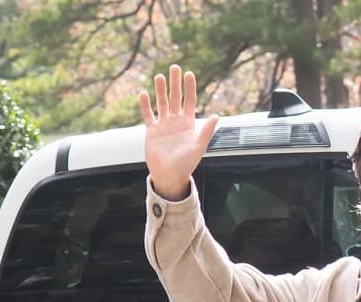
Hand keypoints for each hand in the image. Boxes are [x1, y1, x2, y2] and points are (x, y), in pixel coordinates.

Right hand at [138, 65, 216, 200]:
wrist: (170, 176)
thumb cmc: (186, 164)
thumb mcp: (199, 147)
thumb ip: (206, 131)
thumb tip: (217, 116)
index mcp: (188, 124)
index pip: (189, 101)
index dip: (189, 88)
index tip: (189, 74)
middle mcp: (176, 122)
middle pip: (175, 98)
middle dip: (175, 83)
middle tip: (174, 67)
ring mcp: (163, 125)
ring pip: (162, 103)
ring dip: (160, 90)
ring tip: (159, 76)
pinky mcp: (152, 131)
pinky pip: (148, 116)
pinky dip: (145, 105)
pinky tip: (144, 94)